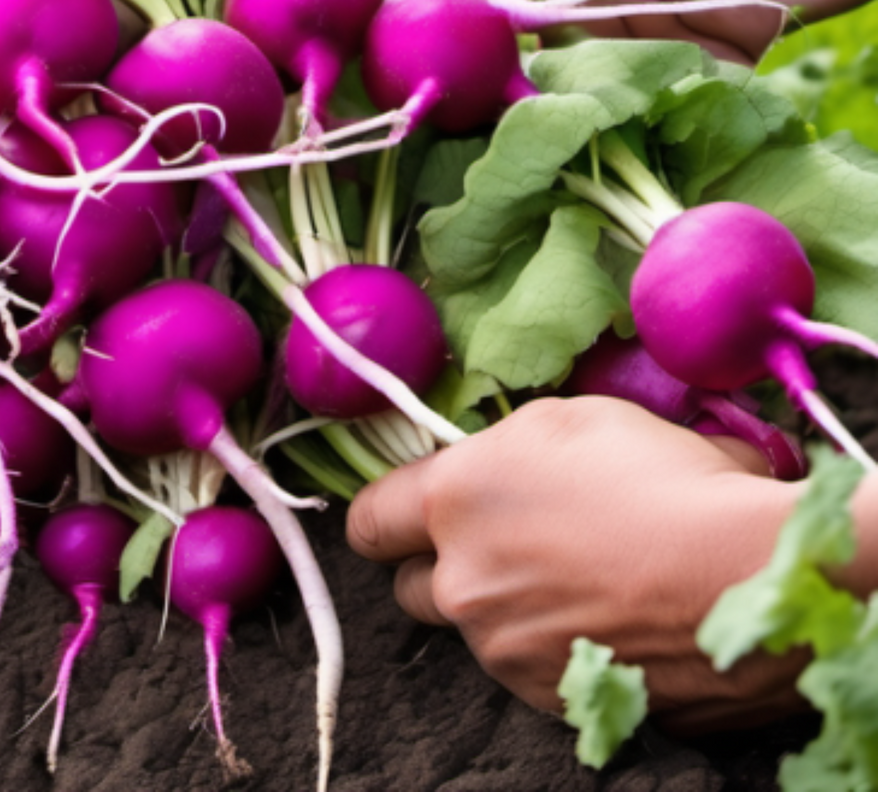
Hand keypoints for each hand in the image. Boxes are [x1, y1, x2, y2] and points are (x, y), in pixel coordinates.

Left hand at [346, 396, 808, 734]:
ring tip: (576, 582)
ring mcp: (502, 649)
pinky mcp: (549, 697)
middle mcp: (459, 582)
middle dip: (441, 567)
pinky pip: (528, 670)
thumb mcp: (570, 422)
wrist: (751, 573)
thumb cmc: (666, 477)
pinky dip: (552, 649)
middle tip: (499, 547)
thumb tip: (500, 467)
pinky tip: (606, 622)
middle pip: (411, 584)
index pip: (370, 519)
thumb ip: (505, 453)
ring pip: (474, 630)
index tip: (410, 514)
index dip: (388, 515)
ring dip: (504, 609)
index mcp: (453, 501)